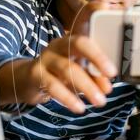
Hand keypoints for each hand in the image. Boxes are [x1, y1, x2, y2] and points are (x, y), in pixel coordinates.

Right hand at [1, 1, 116, 113]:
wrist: (27, 81)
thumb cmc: (57, 73)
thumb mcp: (77, 69)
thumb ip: (93, 75)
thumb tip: (107, 86)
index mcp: (71, 40)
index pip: (86, 33)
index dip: (98, 39)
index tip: (112, 53)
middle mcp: (58, 45)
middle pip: (78, 44)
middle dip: (97, 59)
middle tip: (111, 79)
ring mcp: (45, 58)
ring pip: (67, 69)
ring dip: (86, 86)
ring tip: (100, 101)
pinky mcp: (35, 74)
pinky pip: (53, 85)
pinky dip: (68, 98)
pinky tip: (79, 107)